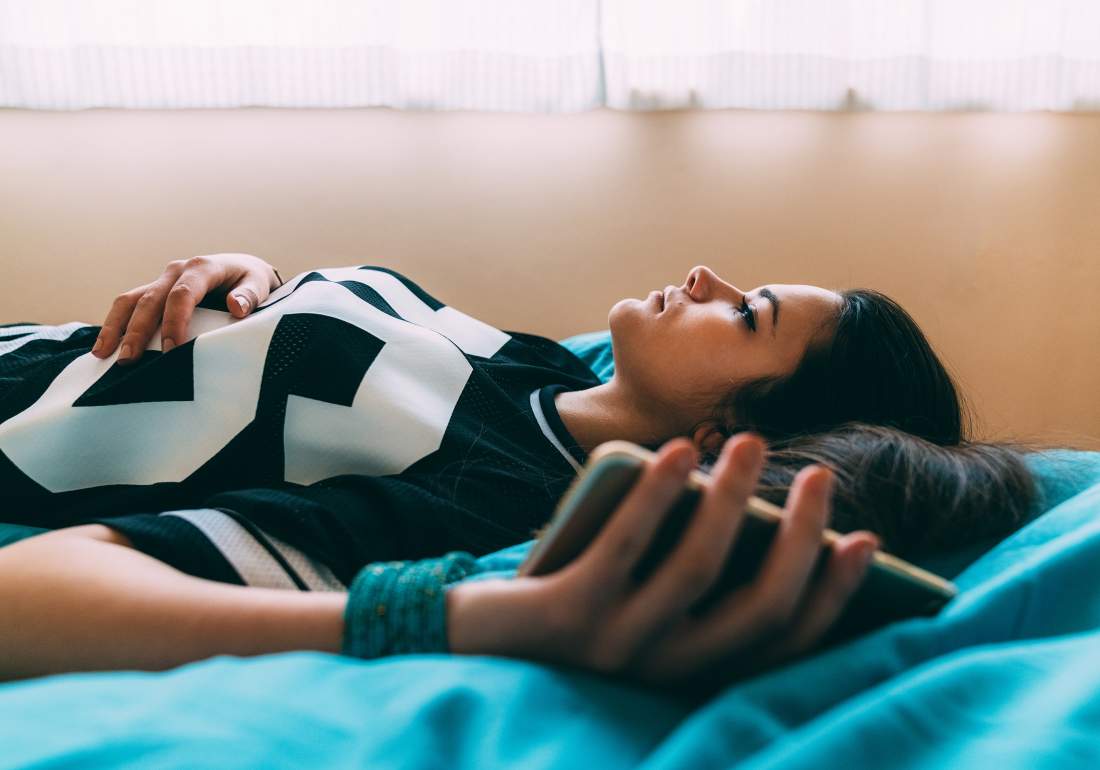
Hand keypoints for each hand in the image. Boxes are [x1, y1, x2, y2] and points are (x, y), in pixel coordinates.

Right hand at [92, 253, 280, 363]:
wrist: (242, 269)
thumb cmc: (251, 280)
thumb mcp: (260, 284)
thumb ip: (250, 295)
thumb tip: (236, 306)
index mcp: (202, 267)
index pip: (182, 294)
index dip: (175, 322)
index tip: (173, 350)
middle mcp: (177, 270)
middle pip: (150, 299)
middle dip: (138, 330)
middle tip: (128, 360)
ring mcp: (162, 280)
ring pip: (131, 300)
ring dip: (116, 327)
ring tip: (103, 354)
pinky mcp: (154, 291)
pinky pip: (130, 305)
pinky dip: (115, 324)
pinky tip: (104, 348)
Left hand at [446, 434, 879, 688]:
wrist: (480, 642)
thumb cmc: (581, 607)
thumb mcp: (648, 601)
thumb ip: (697, 575)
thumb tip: (757, 511)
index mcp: (695, 671)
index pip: (784, 641)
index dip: (833, 593)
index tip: (866, 538)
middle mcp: (667, 670)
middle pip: (758, 606)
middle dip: (800, 538)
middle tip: (822, 476)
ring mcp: (619, 645)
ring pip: (697, 570)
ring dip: (732, 500)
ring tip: (747, 443)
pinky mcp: (571, 614)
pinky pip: (624, 548)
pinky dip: (656, 496)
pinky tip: (674, 453)